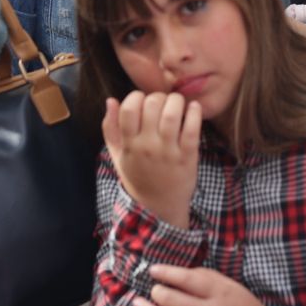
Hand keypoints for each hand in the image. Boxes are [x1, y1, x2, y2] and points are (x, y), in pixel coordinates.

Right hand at [102, 91, 200, 229]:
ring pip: (172, 114)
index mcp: (130, 144)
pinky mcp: (188, 157)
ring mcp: (168, 152)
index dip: (136, 97)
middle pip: (152, 105)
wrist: (159, 208)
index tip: (142, 101)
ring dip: (177, 101)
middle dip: (158, 96)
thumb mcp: (118, 155)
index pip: (129, 108)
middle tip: (163, 102)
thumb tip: (111, 100)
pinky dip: (195, 113)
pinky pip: (192, 129)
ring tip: (178, 103)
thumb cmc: (138, 177)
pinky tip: (194, 108)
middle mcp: (148, 146)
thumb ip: (110, 128)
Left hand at [132, 266, 290, 305]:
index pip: (185, 277)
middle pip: (171, 299)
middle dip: (156, 292)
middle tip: (151, 290)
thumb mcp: (230, 286)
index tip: (153, 270)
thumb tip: (177, 273)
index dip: (165, 272)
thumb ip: (206, 277)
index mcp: (218, 291)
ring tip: (137, 304)